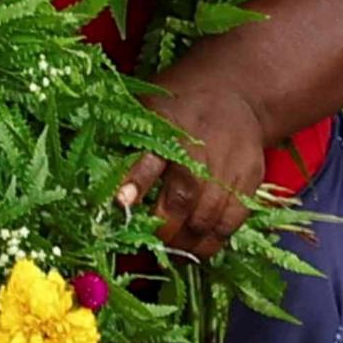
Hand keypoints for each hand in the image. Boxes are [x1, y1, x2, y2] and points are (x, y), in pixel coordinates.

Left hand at [120, 71, 271, 257]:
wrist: (237, 90)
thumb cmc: (179, 102)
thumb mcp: (146, 106)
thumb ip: (126, 139)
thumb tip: (93, 174)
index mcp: (167, 129)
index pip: (150, 159)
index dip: (136, 182)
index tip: (121, 203)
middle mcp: (201, 151)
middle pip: (185, 199)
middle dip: (165, 229)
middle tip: (149, 240)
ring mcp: (229, 167)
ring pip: (210, 217)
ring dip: (189, 241)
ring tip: (172, 252)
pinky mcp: (250, 179)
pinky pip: (234, 219)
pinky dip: (215, 239)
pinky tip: (199, 248)